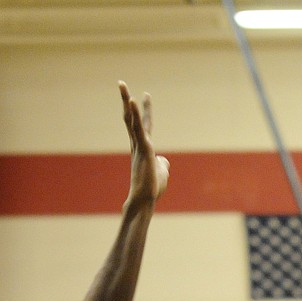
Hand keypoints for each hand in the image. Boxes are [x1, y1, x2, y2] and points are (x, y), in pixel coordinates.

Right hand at [120, 80, 169, 207]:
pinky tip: (132, 101)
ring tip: (121, 84)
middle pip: (131, 118)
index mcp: (142, 148)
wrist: (145, 200)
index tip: (145, 95)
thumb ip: (162, 164)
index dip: (144, 110)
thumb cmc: (151, 189)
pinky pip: (138, 128)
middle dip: (127, 100)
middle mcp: (138, 144)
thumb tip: (164, 160)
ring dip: (126, 101)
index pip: (143, 125)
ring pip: (131, 120)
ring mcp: (139, 145)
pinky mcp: (144, 148)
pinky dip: (136, 114)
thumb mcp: (161, 173)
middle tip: (121, 83)